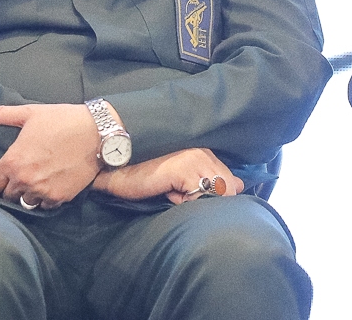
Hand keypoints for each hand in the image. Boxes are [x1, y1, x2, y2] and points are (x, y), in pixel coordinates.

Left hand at [0, 101, 100, 207]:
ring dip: (28, 194)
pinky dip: (45, 199)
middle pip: (8, 196)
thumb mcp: (28, 113)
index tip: (3, 173)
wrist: (97, 133)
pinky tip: (50, 184)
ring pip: (26, 203)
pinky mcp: (60, 198)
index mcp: (12, 162)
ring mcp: (43, 191)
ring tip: (35, 180)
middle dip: (11, 187)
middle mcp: (25, 181)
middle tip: (21, 175)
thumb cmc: (60, 120)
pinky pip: (45, 206)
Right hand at [92, 148, 242, 203]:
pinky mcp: (185, 168)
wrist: (111, 165)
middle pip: (230, 189)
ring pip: (219, 194)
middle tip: (177, 192)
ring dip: (197, 200)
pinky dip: (185, 202)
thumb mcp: (180, 179)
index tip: (185, 192)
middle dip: (207, 198)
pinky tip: (167, 191)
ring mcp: (196, 158)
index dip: (211, 194)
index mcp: (203, 151)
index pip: (230, 181)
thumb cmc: (140, 174)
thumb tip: (240, 185)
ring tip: (172, 192)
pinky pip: (201, 198)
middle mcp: (204, 151)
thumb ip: (210, 179)